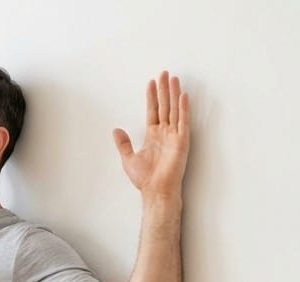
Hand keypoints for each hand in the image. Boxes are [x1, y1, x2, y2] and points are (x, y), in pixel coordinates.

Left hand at [113, 70, 190, 199]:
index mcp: (153, 135)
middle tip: (164, 73)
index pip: (153, 110)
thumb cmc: (145, 178)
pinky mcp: (182, 141)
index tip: (151, 82)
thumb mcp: (128, 158)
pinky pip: (183, 121)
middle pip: (165, 105)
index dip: (152, 97)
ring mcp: (174, 135)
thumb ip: (123, 143)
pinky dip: (183, 108)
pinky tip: (183, 96)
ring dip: (174, 93)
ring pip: (174, 109)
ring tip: (173, 78)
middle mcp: (165, 133)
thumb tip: (115, 130)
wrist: (156, 190)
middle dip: (164, 89)